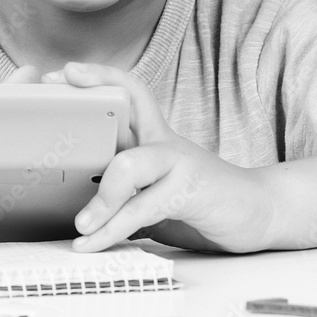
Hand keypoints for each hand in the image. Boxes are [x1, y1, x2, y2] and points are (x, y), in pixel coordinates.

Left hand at [41, 62, 274, 253]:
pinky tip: (93, 243)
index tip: (63, 72)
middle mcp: (165, 140)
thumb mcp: (157, 190)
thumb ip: (125, 190)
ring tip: (79, 226)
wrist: (260, 212)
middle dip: (93, 91)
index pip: (129, 91)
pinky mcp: (191, 190)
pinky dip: (115, 228)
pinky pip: (146, 207)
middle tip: (56, 95)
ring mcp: (179, 162)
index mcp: (155, 136)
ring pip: (130, 165)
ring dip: (101, 198)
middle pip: (130, 100)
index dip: (98, 76)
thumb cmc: (202, 200)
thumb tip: (78, 207)